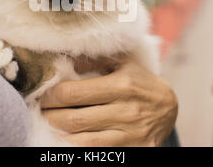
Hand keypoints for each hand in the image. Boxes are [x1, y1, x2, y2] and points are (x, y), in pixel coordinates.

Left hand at [41, 61, 177, 145]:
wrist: (169, 108)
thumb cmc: (140, 82)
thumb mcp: (124, 63)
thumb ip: (96, 59)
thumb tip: (67, 61)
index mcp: (121, 86)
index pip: (72, 94)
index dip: (51, 95)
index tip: (44, 94)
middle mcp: (125, 111)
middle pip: (72, 120)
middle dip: (50, 116)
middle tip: (42, 110)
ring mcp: (128, 135)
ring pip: (81, 141)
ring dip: (59, 133)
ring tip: (52, 123)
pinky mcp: (132, 150)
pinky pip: (95, 153)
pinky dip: (76, 146)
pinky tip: (67, 138)